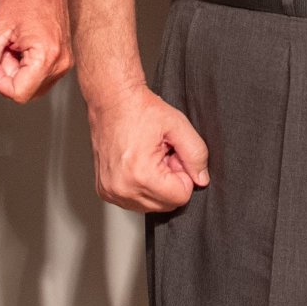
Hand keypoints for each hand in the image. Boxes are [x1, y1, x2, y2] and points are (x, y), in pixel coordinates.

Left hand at [0, 0, 72, 102]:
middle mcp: (61, 62)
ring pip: (34, 84)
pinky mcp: (64, 55)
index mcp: (46, 57)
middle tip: (6, 49)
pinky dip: (29, 65)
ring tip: (15, 45)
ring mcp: (65, 59)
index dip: (1, 83)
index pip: (19, 94)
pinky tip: (24, 45)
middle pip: (28, 91)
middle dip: (11, 76)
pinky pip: (42, 73)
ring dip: (19, 71)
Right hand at [86, 85, 211, 211]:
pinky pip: (134, 201)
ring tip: (149, 157)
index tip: (173, 154)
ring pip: (150, 205)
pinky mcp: (105, 191)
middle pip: (165, 205)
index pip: (180, 197)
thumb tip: (201, 179)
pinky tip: (138, 163)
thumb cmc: (140, 109)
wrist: (112, 101)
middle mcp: (122, 188)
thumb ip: (196, 154)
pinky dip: (141, 185)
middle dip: (169, 181)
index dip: (183, 174)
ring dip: (156, 184)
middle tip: (162, 154)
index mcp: (141, 174)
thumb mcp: (178, 125)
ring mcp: (110, 191)